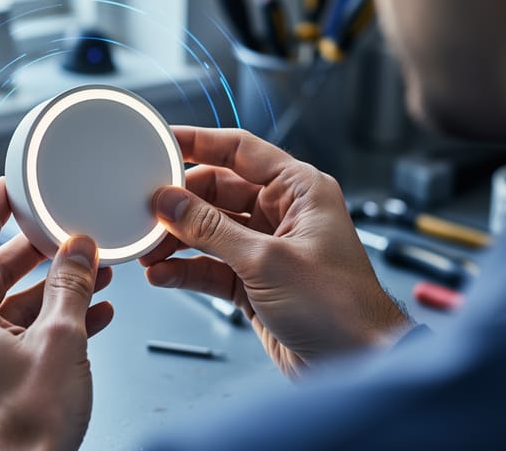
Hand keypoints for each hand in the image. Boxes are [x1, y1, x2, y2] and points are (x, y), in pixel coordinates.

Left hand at [0, 178, 114, 450]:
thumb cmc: (23, 432)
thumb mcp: (60, 341)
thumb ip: (70, 286)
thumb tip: (77, 251)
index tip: (7, 189)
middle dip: (35, 256)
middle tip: (63, 237)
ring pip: (5, 311)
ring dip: (49, 294)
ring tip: (90, 279)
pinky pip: (10, 342)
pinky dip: (44, 327)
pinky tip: (87, 319)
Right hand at [141, 127, 412, 378]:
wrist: (357, 364)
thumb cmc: (341, 308)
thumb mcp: (266, 261)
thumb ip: (212, 229)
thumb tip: (171, 203)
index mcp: (300, 190)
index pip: (241, 151)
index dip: (200, 142)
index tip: (164, 141)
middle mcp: (284, 214)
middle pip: (218, 192)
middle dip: (181, 204)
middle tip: (148, 211)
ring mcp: (268, 249)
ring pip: (211, 232)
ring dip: (179, 240)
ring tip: (150, 249)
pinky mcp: (255, 283)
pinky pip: (212, 266)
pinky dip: (187, 270)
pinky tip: (164, 274)